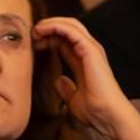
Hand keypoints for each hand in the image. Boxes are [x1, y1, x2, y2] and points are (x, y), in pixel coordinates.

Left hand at [34, 17, 139, 139]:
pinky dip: (55, 26)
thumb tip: (59, 81)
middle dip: (48, 27)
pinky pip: (70, 30)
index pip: (65, 41)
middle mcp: (89, 51)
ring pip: (69, 24)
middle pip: (67, 28)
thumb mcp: (73, 99)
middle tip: (32, 33)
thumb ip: (66, 88)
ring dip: (50, 23)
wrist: (107, 116)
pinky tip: (42, 30)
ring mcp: (91, 49)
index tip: (33, 44)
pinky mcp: (90, 50)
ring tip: (35, 29)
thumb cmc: (94, 111)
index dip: (48, 38)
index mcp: (84, 60)